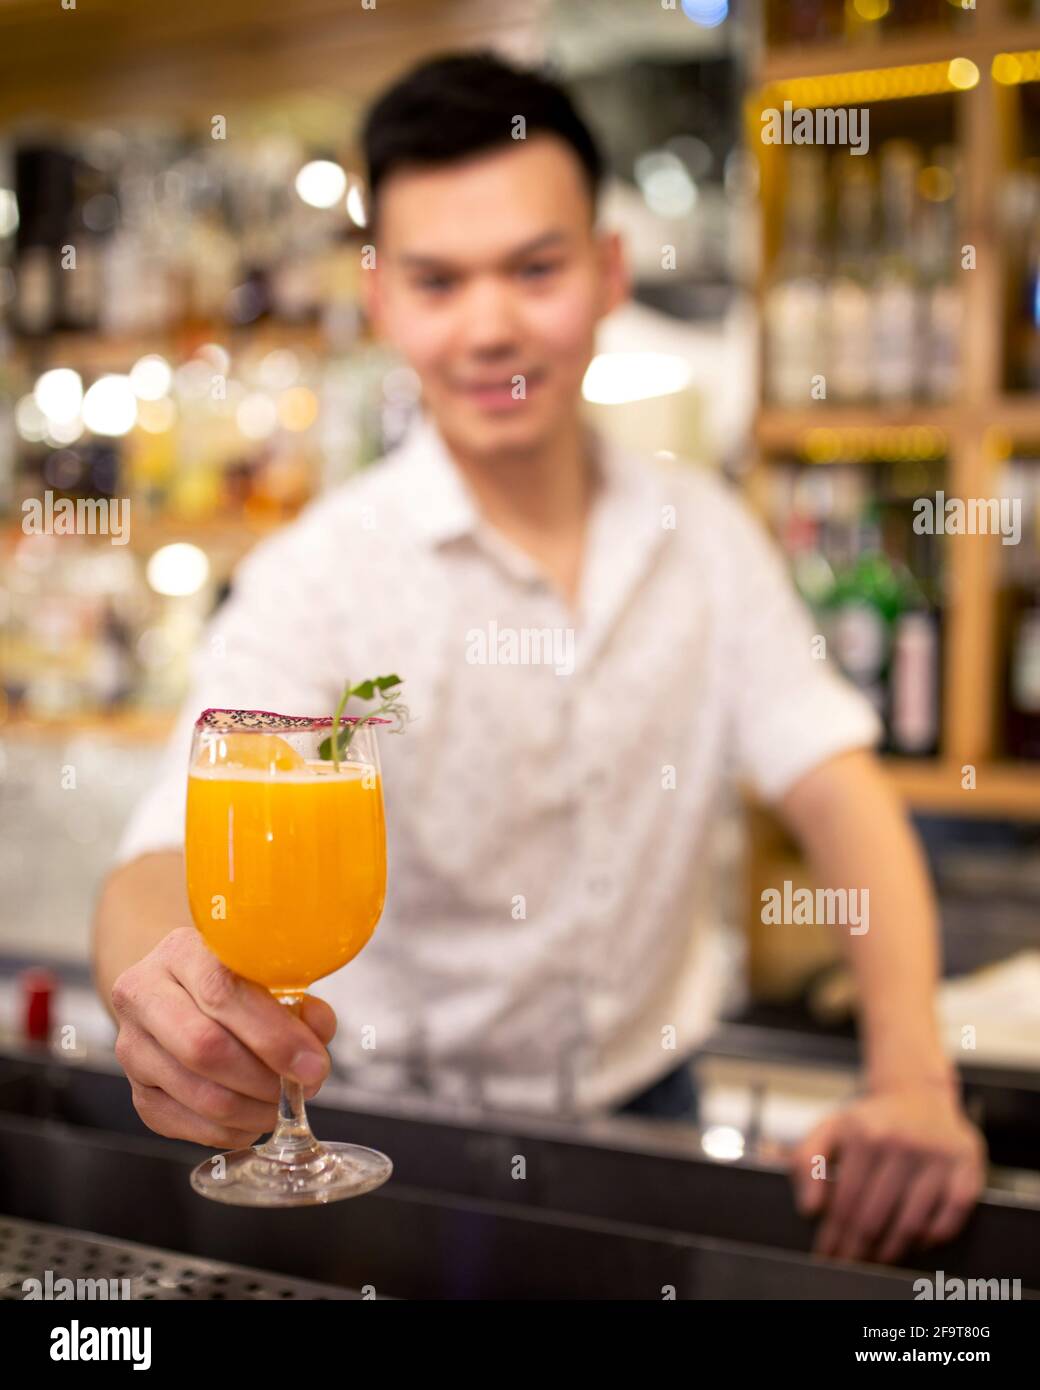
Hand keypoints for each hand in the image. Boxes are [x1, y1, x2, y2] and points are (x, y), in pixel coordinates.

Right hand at [111, 927, 336, 1148]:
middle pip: (204, 1048)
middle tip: (304, 1086)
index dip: (273, 1035)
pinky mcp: (138, 1092)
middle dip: (265, 1078)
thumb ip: (298, 1001)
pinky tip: (254, 1115)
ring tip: (284, 1103)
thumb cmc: (236, 980)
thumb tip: (314, 1038)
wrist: (186, 991)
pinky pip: (187, 1125)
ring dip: (254, 1110)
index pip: (220, 991)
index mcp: (180, 952)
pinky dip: (232, 1130)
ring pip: (198, 1094)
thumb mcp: (267, 973)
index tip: (313, 1064)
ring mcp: (132, 1047)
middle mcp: (144, 996)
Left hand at [788, 1084, 986, 1264]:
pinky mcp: (967, 1167)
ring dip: (892, 1249)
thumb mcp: (832, 1128)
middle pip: (875, 1218)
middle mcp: (902, 1144)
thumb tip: (810, 1209)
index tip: (827, 1254)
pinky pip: (950, 1219)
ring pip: (911, 1224)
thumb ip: (807, 1161)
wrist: (919, 1094)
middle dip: (858, 1248)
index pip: (845, 1202)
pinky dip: (931, 1237)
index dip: (834, 1234)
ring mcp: (937, 1156)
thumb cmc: (871, 1121)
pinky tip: (916, 1241)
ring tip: (878, 1257)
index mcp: (865, 1135)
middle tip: (850, 1262)